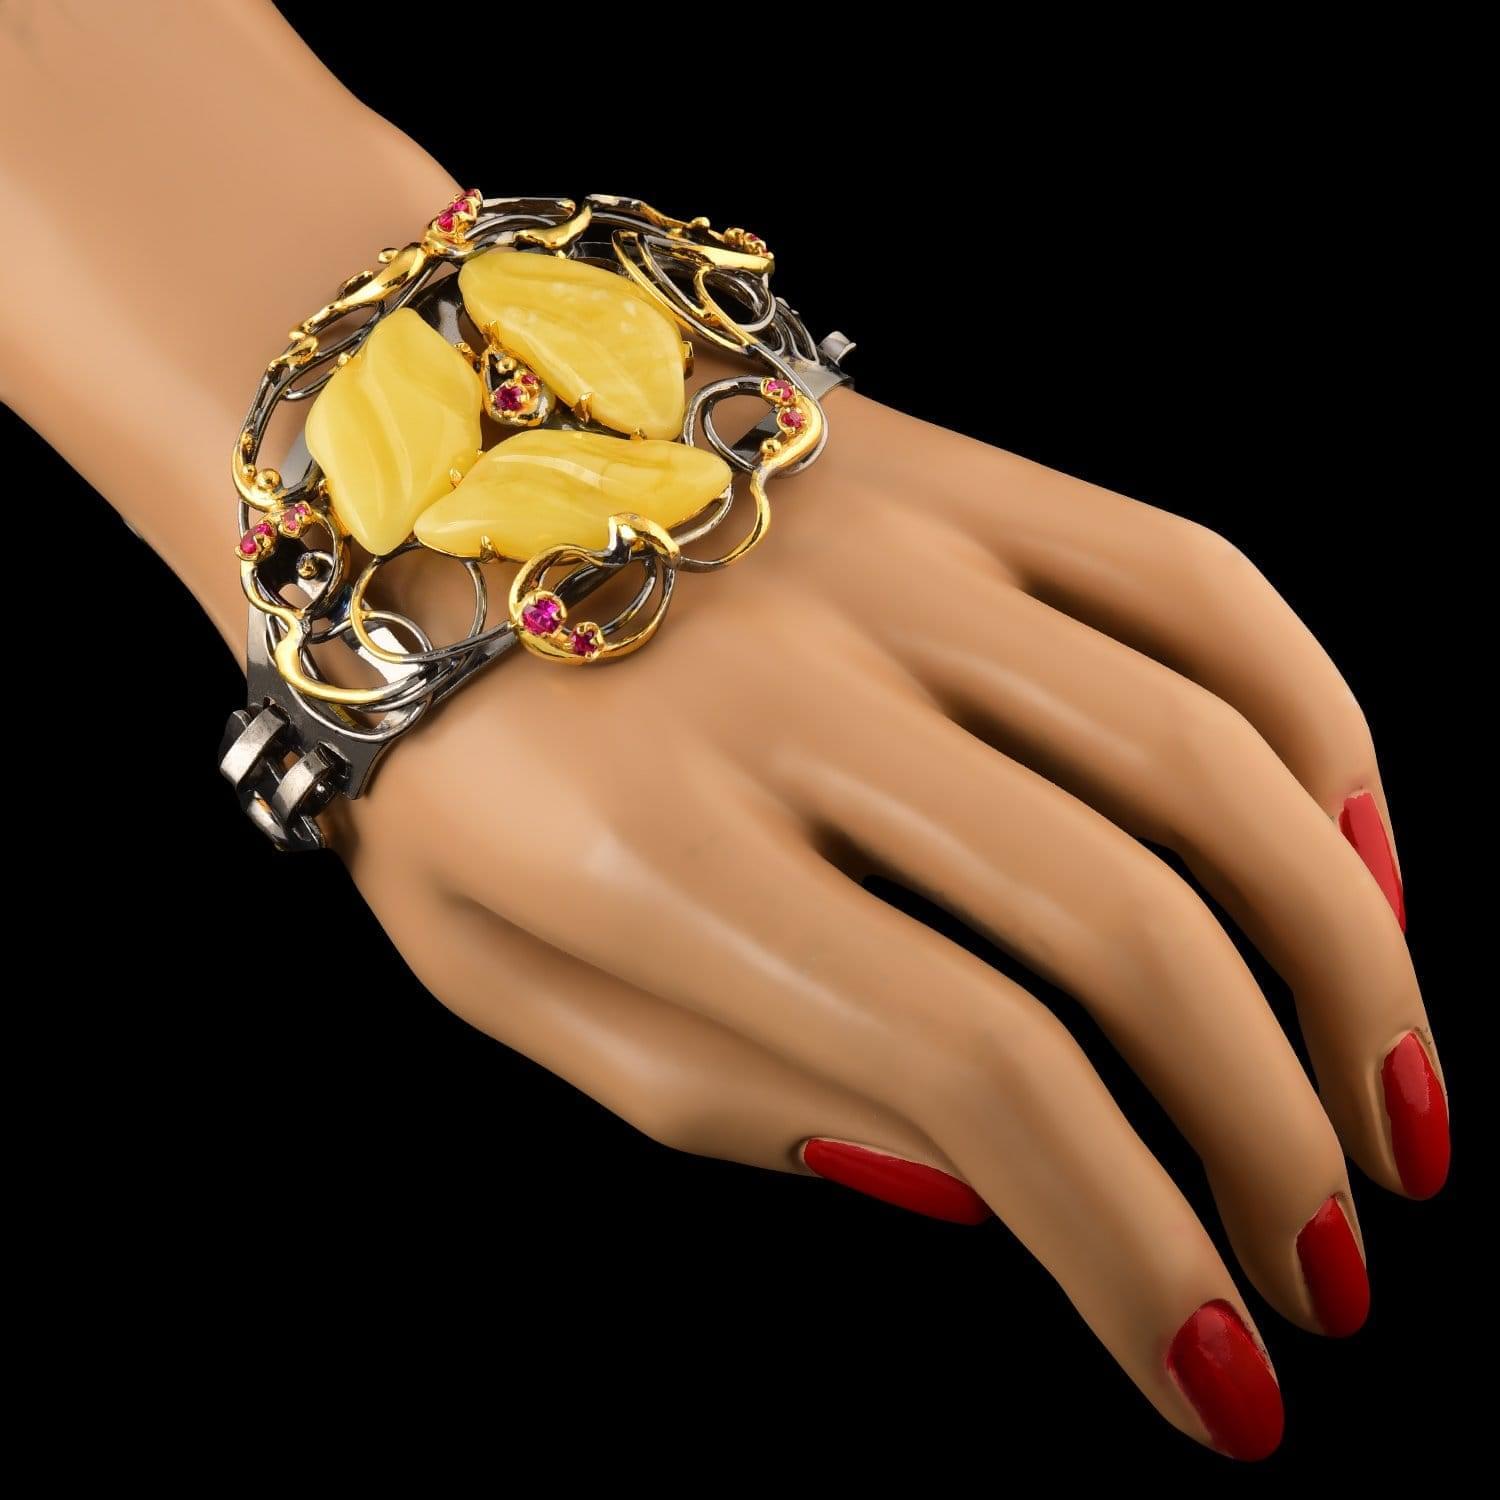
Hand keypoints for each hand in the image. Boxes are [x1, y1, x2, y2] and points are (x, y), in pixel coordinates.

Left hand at [324, 374, 1440, 1460]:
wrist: (399, 483)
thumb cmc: (441, 758)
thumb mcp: (506, 978)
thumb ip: (731, 1100)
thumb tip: (985, 1187)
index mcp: (659, 848)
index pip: (974, 1068)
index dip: (1130, 1251)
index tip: (1223, 1383)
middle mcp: (805, 689)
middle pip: (1125, 924)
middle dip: (1272, 1137)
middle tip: (1336, 1274)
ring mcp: (897, 561)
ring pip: (1204, 753)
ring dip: (1348, 953)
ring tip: (1395, 1098)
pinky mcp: (956, 477)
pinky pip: (1195, 583)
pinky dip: (1312, 726)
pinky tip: (1344, 851)